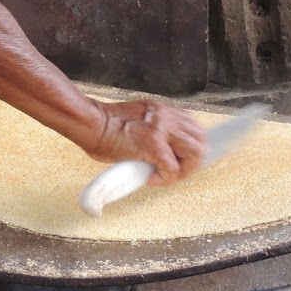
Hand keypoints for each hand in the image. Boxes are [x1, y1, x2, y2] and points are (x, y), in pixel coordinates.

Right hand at [79, 100, 208, 184]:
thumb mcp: (137, 120)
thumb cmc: (105, 126)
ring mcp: (161, 130)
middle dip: (193, 160)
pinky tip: (153, 180)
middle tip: (178, 171)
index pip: (193, 125)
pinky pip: (173, 168)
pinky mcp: (153, 145)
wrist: (90, 123)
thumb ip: (153, 130)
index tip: (183, 159)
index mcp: (161, 111)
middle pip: (200, 138)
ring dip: (184, 169)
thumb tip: (161, 149)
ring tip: (168, 176)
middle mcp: (165, 117)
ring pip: (194, 152)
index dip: (192, 145)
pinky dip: (166, 178)